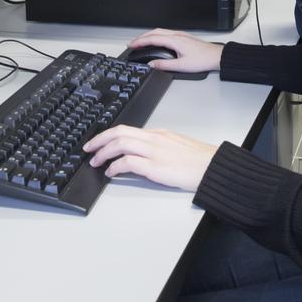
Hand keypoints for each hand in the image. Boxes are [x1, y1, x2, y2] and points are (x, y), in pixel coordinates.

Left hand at [85, 125, 216, 191]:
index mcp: (158, 133)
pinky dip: (116, 166)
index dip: (108, 135)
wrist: (213, 166)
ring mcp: (154, 151)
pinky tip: (111, 173)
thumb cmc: (198, 159)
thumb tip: (140, 153)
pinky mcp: (156, 167)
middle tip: (88, 149)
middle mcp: (154, 138)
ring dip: (103, 152)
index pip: (126, 128)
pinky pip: (128, 162)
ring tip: (95, 162)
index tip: (97, 142)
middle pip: (119, 132)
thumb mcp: (176, 145)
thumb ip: (158, 146)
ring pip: (120, 143)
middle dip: (99, 140)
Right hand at [128, 28, 223, 73]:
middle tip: (132, 43)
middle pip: (154, 32)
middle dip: (141, 37)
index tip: (131, 45)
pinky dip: (156, 36)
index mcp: (175, 40)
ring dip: (148, 35)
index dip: (140, 41)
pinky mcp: (183, 37)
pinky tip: (155, 41)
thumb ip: (165, 65)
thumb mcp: (182, 66)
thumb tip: (152, 64)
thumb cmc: (202, 60)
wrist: (216, 56)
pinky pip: (165, 33)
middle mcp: (177, 35)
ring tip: (140, 41)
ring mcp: (180, 35)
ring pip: (160, 31)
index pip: (153, 38)